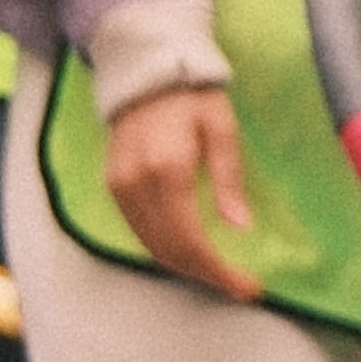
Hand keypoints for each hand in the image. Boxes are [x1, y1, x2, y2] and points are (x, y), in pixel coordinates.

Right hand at [102, 78, 258, 294]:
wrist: (146, 75)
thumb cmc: (193, 98)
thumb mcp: (223, 130)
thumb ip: (228, 179)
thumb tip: (239, 228)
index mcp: (168, 169)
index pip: (190, 237)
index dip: (219, 269)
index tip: (248, 286)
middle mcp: (136, 184)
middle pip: (169, 249)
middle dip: (205, 274)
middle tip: (239, 286)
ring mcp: (119, 188)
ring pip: (150, 246)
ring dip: (185, 266)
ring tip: (219, 274)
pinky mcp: (112, 188)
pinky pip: (139, 232)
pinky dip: (166, 249)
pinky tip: (191, 253)